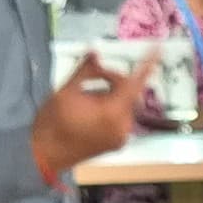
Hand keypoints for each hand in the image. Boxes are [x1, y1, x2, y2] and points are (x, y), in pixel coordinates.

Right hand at [31, 52, 146, 180]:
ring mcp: (121, 137)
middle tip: (93, 77)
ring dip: (111, 96)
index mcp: (112, 112)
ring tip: (86, 98)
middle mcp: (123, 126)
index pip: (135, 82)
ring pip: (124, 105)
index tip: (159, 47)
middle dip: (113, 82)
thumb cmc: (51, 123)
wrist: (43, 155)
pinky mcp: (116, 144)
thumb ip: (86, 70)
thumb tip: (95, 52)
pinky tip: (89, 111)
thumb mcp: (66, 90)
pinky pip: (120, 118)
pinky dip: (110, 109)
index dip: (148, 63)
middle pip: (129, 93)